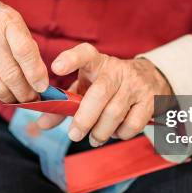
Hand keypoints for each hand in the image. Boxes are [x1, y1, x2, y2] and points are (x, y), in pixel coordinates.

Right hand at [0, 0, 48, 101]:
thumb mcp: (13, 21)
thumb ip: (28, 47)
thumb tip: (40, 78)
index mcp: (4, 22)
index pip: (24, 51)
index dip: (36, 73)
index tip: (43, 87)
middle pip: (11, 76)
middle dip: (27, 93)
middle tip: (35, 98)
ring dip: (13, 98)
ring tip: (20, 95)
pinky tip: (4, 90)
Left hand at [36, 43, 171, 146]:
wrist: (149, 79)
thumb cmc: (108, 85)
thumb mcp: (86, 87)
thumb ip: (64, 104)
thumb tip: (42, 124)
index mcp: (97, 63)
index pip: (85, 53)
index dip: (70, 59)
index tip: (56, 68)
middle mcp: (117, 70)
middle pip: (100, 93)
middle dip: (84, 118)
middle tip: (74, 135)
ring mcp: (135, 85)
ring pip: (115, 113)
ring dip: (100, 131)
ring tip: (94, 138)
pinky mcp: (149, 101)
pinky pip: (132, 124)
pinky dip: (120, 134)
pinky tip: (116, 132)